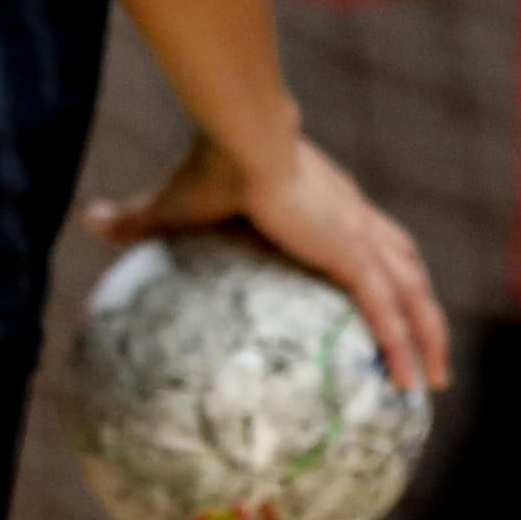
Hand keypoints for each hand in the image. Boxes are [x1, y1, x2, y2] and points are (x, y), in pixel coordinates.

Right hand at [86, 130, 453, 395]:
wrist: (240, 137)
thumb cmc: (209, 162)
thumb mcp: (174, 204)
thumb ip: (139, 219)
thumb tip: (89, 220)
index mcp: (329, 203)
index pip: (371, 234)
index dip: (386, 263)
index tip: (390, 298)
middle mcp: (356, 218)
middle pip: (408, 267)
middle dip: (423, 311)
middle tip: (428, 354)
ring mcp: (359, 236)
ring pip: (413, 293)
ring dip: (427, 336)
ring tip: (431, 382)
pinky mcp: (352, 252)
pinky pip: (388, 311)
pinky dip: (403, 345)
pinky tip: (410, 382)